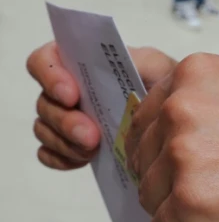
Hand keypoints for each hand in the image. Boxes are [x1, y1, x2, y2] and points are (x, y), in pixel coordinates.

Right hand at [27, 42, 176, 169]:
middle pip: (44, 103)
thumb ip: (138, 60)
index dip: (50, 77)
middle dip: (66, 122)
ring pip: (44, 130)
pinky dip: (61, 159)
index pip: (44, 61)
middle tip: (92, 136)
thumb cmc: (161, 85)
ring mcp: (65, 118)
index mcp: (80, 63)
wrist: (171, 116)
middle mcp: (67, 89)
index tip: (71, 95)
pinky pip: (48, 154)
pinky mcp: (69, 145)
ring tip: (93, 150)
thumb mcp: (157, 66)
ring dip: (65, 143)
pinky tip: (83, 160)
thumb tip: (123, 64)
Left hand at [125, 53, 218, 221]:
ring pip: (149, 196)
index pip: (142, 117)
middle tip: (214, 185)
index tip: (183, 161)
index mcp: (192, 75)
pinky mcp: (192, 199)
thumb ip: (193, 97)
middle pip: (142, 158)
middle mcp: (180, 108)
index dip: (162, 147)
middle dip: (169, 179)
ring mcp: (183, 154)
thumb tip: (146, 116)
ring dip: (178, 208)